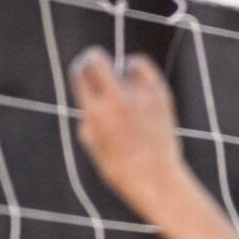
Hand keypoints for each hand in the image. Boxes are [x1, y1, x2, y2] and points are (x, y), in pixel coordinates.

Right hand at [70, 50, 192, 215]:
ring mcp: (140, 96)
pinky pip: (143, 68)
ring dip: (119, 71)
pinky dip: (137, 69)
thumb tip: (89, 89)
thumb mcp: (91, 142)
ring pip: (124, 64)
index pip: (80, 74)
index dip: (78, 69)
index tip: (81, 71)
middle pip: (96, 59)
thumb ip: (88, 113)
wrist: (155, 179)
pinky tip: (134, 77)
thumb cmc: (118, 166)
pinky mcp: (159, 95)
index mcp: (95, 113)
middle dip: (91, 58)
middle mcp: (116, 101)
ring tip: (121, 85)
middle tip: (92, 62)